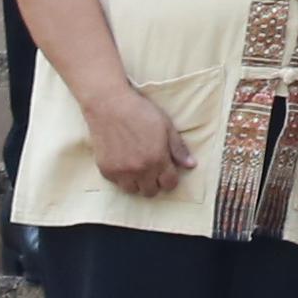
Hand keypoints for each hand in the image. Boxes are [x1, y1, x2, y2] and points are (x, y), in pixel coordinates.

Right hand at [80, 79, 189, 200]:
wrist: (109, 105)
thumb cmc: (140, 112)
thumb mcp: (166, 126)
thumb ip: (178, 148)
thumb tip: (191, 165)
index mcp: (158, 159)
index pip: (169, 184)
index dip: (171, 179)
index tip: (167, 172)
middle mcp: (140, 170)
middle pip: (151, 191)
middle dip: (155, 182)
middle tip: (152, 169)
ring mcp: (121, 172)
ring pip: (133, 191)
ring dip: (138, 183)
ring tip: (138, 168)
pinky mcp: (106, 170)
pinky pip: (117, 183)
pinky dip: (122, 177)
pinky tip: (124, 163)